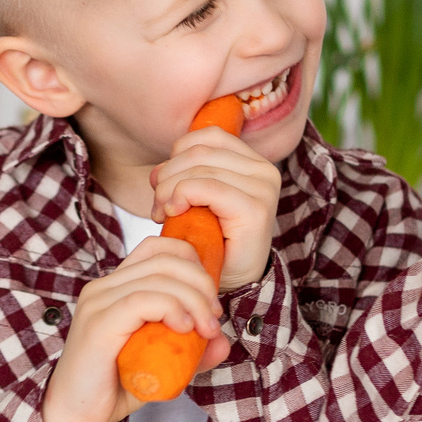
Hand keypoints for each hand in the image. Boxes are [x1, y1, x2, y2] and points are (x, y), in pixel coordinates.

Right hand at [39, 238, 232, 421]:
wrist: (72, 417)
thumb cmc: (112, 388)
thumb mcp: (162, 364)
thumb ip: (192, 352)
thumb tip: (223, 343)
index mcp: (116, 287)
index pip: (158, 248)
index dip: (193, 263)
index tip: (210, 300)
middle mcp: (104, 287)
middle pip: (164, 258)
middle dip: (201, 283)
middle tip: (213, 318)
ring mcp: (98, 302)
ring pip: (158, 277)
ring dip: (194, 299)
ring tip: (205, 330)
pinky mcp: (99, 323)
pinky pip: (142, 300)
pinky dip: (172, 308)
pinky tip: (184, 329)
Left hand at [149, 124, 281, 290]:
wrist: (233, 284)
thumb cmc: (213, 243)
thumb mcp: (198, 200)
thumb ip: (188, 174)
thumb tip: (159, 168)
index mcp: (253, 162)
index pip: (208, 136)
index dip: (177, 154)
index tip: (161, 183)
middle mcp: (265, 170)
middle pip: (200, 151)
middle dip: (168, 175)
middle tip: (157, 204)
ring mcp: (264, 188)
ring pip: (200, 167)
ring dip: (169, 189)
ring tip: (162, 212)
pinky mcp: (256, 209)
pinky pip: (208, 187)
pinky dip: (182, 196)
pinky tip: (173, 213)